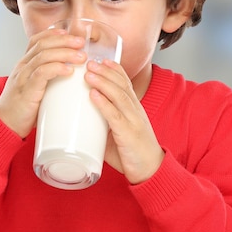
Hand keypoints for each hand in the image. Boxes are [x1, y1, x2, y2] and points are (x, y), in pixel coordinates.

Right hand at [0, 29, 86, 137]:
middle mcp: (22, 67)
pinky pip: (42, 73)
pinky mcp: (27, 90)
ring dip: (65, 53)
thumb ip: (47, 80)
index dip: (52, 34)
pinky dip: (57, 68)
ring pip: (44, 56)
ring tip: (81, 57)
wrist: (6, 124)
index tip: (69, 33)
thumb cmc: (23, 109)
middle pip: (43, 45)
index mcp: (24, 65)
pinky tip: (69, 70)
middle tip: (81, 43)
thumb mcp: (34, 88)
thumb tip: (70, 76)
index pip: (36, 41)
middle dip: (64, 41)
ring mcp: (23, 77)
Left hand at [85, 60, 163, 183]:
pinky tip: (93, 95)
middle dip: (105, 71)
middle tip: (89, 61)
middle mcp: (136, 112)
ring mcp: (133, 122)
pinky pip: (115, 116)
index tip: (102, 59)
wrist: (150, 172)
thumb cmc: (132, 155)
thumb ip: (103, 127)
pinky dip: (103, 104)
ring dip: (102, 82)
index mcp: (134, 110)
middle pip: (121, 85)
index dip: (114, 70)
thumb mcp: (118, 135)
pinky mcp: (129, 134)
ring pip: (118, 96)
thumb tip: (81, 124)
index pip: (126, 84)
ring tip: (88, 73)